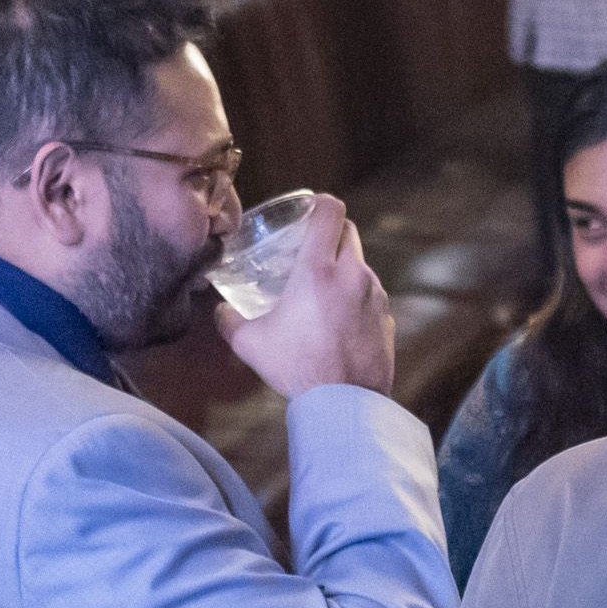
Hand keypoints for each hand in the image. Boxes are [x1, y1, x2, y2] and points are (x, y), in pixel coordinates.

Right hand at [219, 196, 396, 399]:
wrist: (343, 404)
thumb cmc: (296, 368)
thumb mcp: (251, 344)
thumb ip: (230, 322)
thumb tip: (220, 311)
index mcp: (318, 269)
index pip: (331, 210)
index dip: (320, 204)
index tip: (310, 212)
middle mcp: (352, 273)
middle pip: (348, 232)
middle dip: (331, 235)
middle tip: (311, 251)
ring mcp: (374, 294)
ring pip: (360, 266)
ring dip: (344, 271)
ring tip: (323, 295)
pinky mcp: (386, 317)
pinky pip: (371, 296)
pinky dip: (357, 300)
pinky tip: (340, 323)